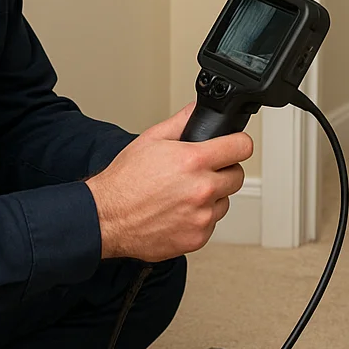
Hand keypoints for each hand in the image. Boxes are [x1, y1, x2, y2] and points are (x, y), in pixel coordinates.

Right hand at [85, 102, 251, 261]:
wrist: (106, 218)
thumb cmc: (124, 181)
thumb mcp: (150, 140)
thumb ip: (181, 122)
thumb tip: (198, 110)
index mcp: (193, 161)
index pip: (242, 147)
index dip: (237, 144)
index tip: (233, 147)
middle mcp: (202, 189)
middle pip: (237, 176)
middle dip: (223, 171)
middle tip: (201, 172)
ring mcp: (201, 216)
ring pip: (224, 201)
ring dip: (211, 197)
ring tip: (183, 194)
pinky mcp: (197, 238)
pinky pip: (211, 224)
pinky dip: (199, 218)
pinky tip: (178, 212)